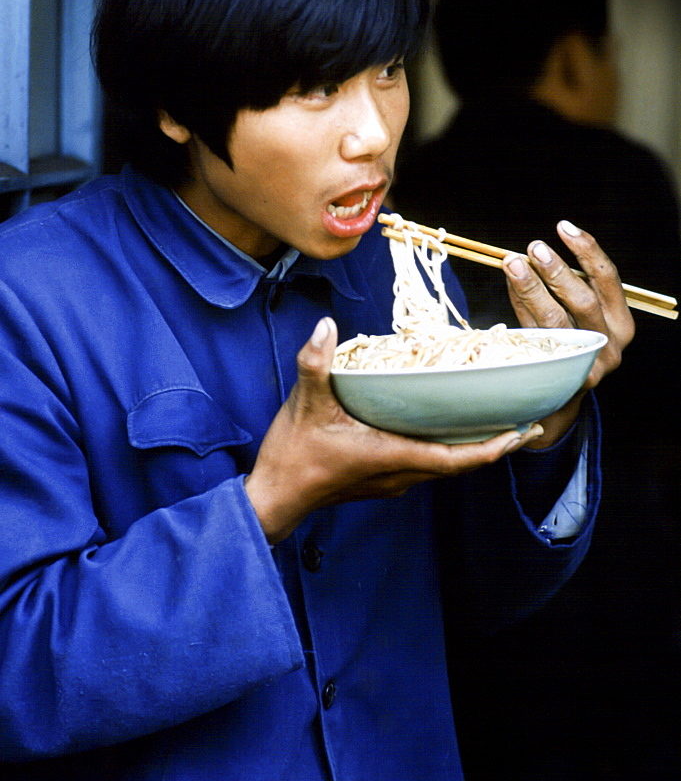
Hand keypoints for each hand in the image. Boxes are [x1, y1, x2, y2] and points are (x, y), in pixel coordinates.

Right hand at [245, 317, 543, 542]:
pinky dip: (447, 449)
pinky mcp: (381, 479)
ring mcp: (392, 480)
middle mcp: (400, 474)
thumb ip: (316, 363)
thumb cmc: (293, 456)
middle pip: (460, 464)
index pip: (457, 459)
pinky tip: (446, 427)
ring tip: (495, 423)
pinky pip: (427, 464)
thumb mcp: (304, 404)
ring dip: (472, 449)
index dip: (495, 448)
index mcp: (392, 456)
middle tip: (524, 422)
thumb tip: (326, 325)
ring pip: (445, 466)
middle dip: (495, 446)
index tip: (524, 432)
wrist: (273, 498)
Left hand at [501, 219, 634, 446]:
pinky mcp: (557, 376)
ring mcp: (584, 364)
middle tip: (534, 246)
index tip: (564, 227)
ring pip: (555, 320)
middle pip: (582, 300)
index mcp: (621, 322)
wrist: (560, 397)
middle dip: (557, 270)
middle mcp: (609, 344)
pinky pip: (533, 336)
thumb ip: (561, 285)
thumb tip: (529, 254)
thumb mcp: (577, 313)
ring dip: (532, 287)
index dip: (587, 250)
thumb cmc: (569, 340)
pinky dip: (519, 309)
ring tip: (513, 262)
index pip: (608, 279)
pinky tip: (509, 288)